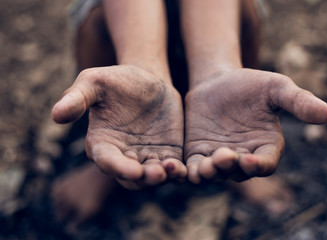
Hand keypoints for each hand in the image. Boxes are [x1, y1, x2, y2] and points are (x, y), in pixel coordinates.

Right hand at [52, 65, 185, 188]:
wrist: (146, 79)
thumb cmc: (116, 81)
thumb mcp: (93, 82)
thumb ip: (77, 98)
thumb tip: (56, 115)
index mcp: (103, 144)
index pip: (108, 162)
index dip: (119, 168)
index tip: (133, 170)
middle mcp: (124, 156)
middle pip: (132, 177)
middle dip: (144, 179)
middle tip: (156, 174)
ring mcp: (147, 156)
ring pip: (153, 177)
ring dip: (162, 178)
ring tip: (173, 170)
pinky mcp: (167, 153)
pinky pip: (172, 169)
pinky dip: (177, 172)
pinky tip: (184, 168)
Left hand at [184, 68, 326, 182]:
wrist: (218, 81)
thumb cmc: (251, 85)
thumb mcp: (276, 88)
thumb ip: (297, 102)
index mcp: (266, 147)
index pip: (265, 164)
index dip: (257, 165)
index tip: (247, 159)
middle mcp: (244, 157)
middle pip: (238, 172)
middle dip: (230, 168)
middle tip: (221, 158)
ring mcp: (219, 158)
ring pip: (215, 174)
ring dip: (209, 173)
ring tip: (203, 166)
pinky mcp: (198, 154)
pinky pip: (193, 168)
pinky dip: (188, 172)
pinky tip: (181, 169)